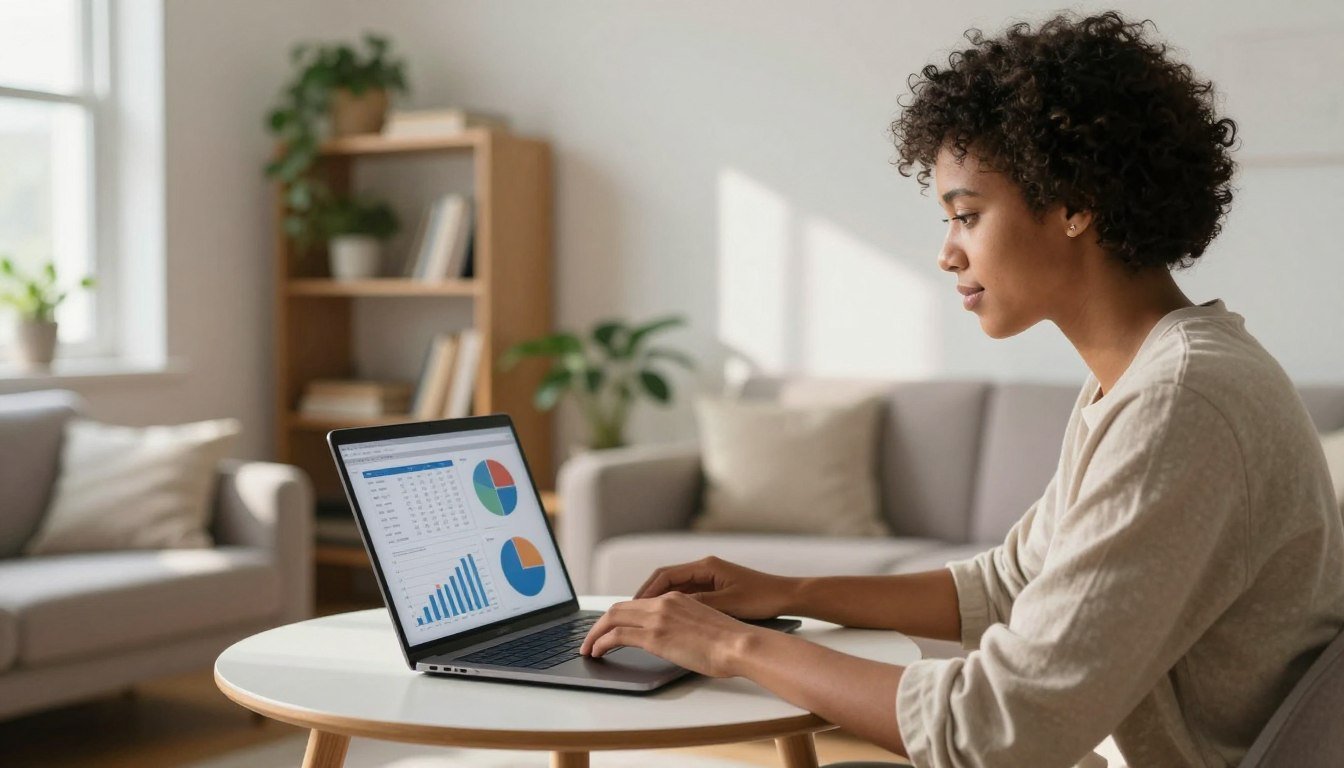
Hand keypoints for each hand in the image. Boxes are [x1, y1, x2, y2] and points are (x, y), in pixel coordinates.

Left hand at [579, 592, 765, 676]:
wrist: (740, 644)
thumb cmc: (731, 640)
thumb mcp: (704, 623)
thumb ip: (683, 625)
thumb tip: (673, 639)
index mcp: (676, 597)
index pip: (636, 602)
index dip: (617, 615)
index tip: (608, 629)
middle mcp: (663, 602)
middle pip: (619, 608)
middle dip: (599, 624)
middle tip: (590, 639)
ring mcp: (658, 617)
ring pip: (612, 619)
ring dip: (594, 634)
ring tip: (587, 649)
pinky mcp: (655, 636)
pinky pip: (616, 636)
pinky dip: (600, 643)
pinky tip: (596, 652)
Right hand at [635, 556, 798, 618]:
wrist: (786, 596)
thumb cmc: (761, 598)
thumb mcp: (726, 603)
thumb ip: (698, 604)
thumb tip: (670, 608)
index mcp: (706, 567)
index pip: (665, 575)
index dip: (646, 591)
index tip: (632, 606)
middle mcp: (705, 568)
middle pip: (666, 579)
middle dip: (647, 596)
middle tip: (629, 613)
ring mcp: (710, 578)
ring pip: (675, 588)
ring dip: (659, 601)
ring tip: (643, 619)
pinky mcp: (715, 588)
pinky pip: (687, 595)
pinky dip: (673, 605)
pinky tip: (667, 620)